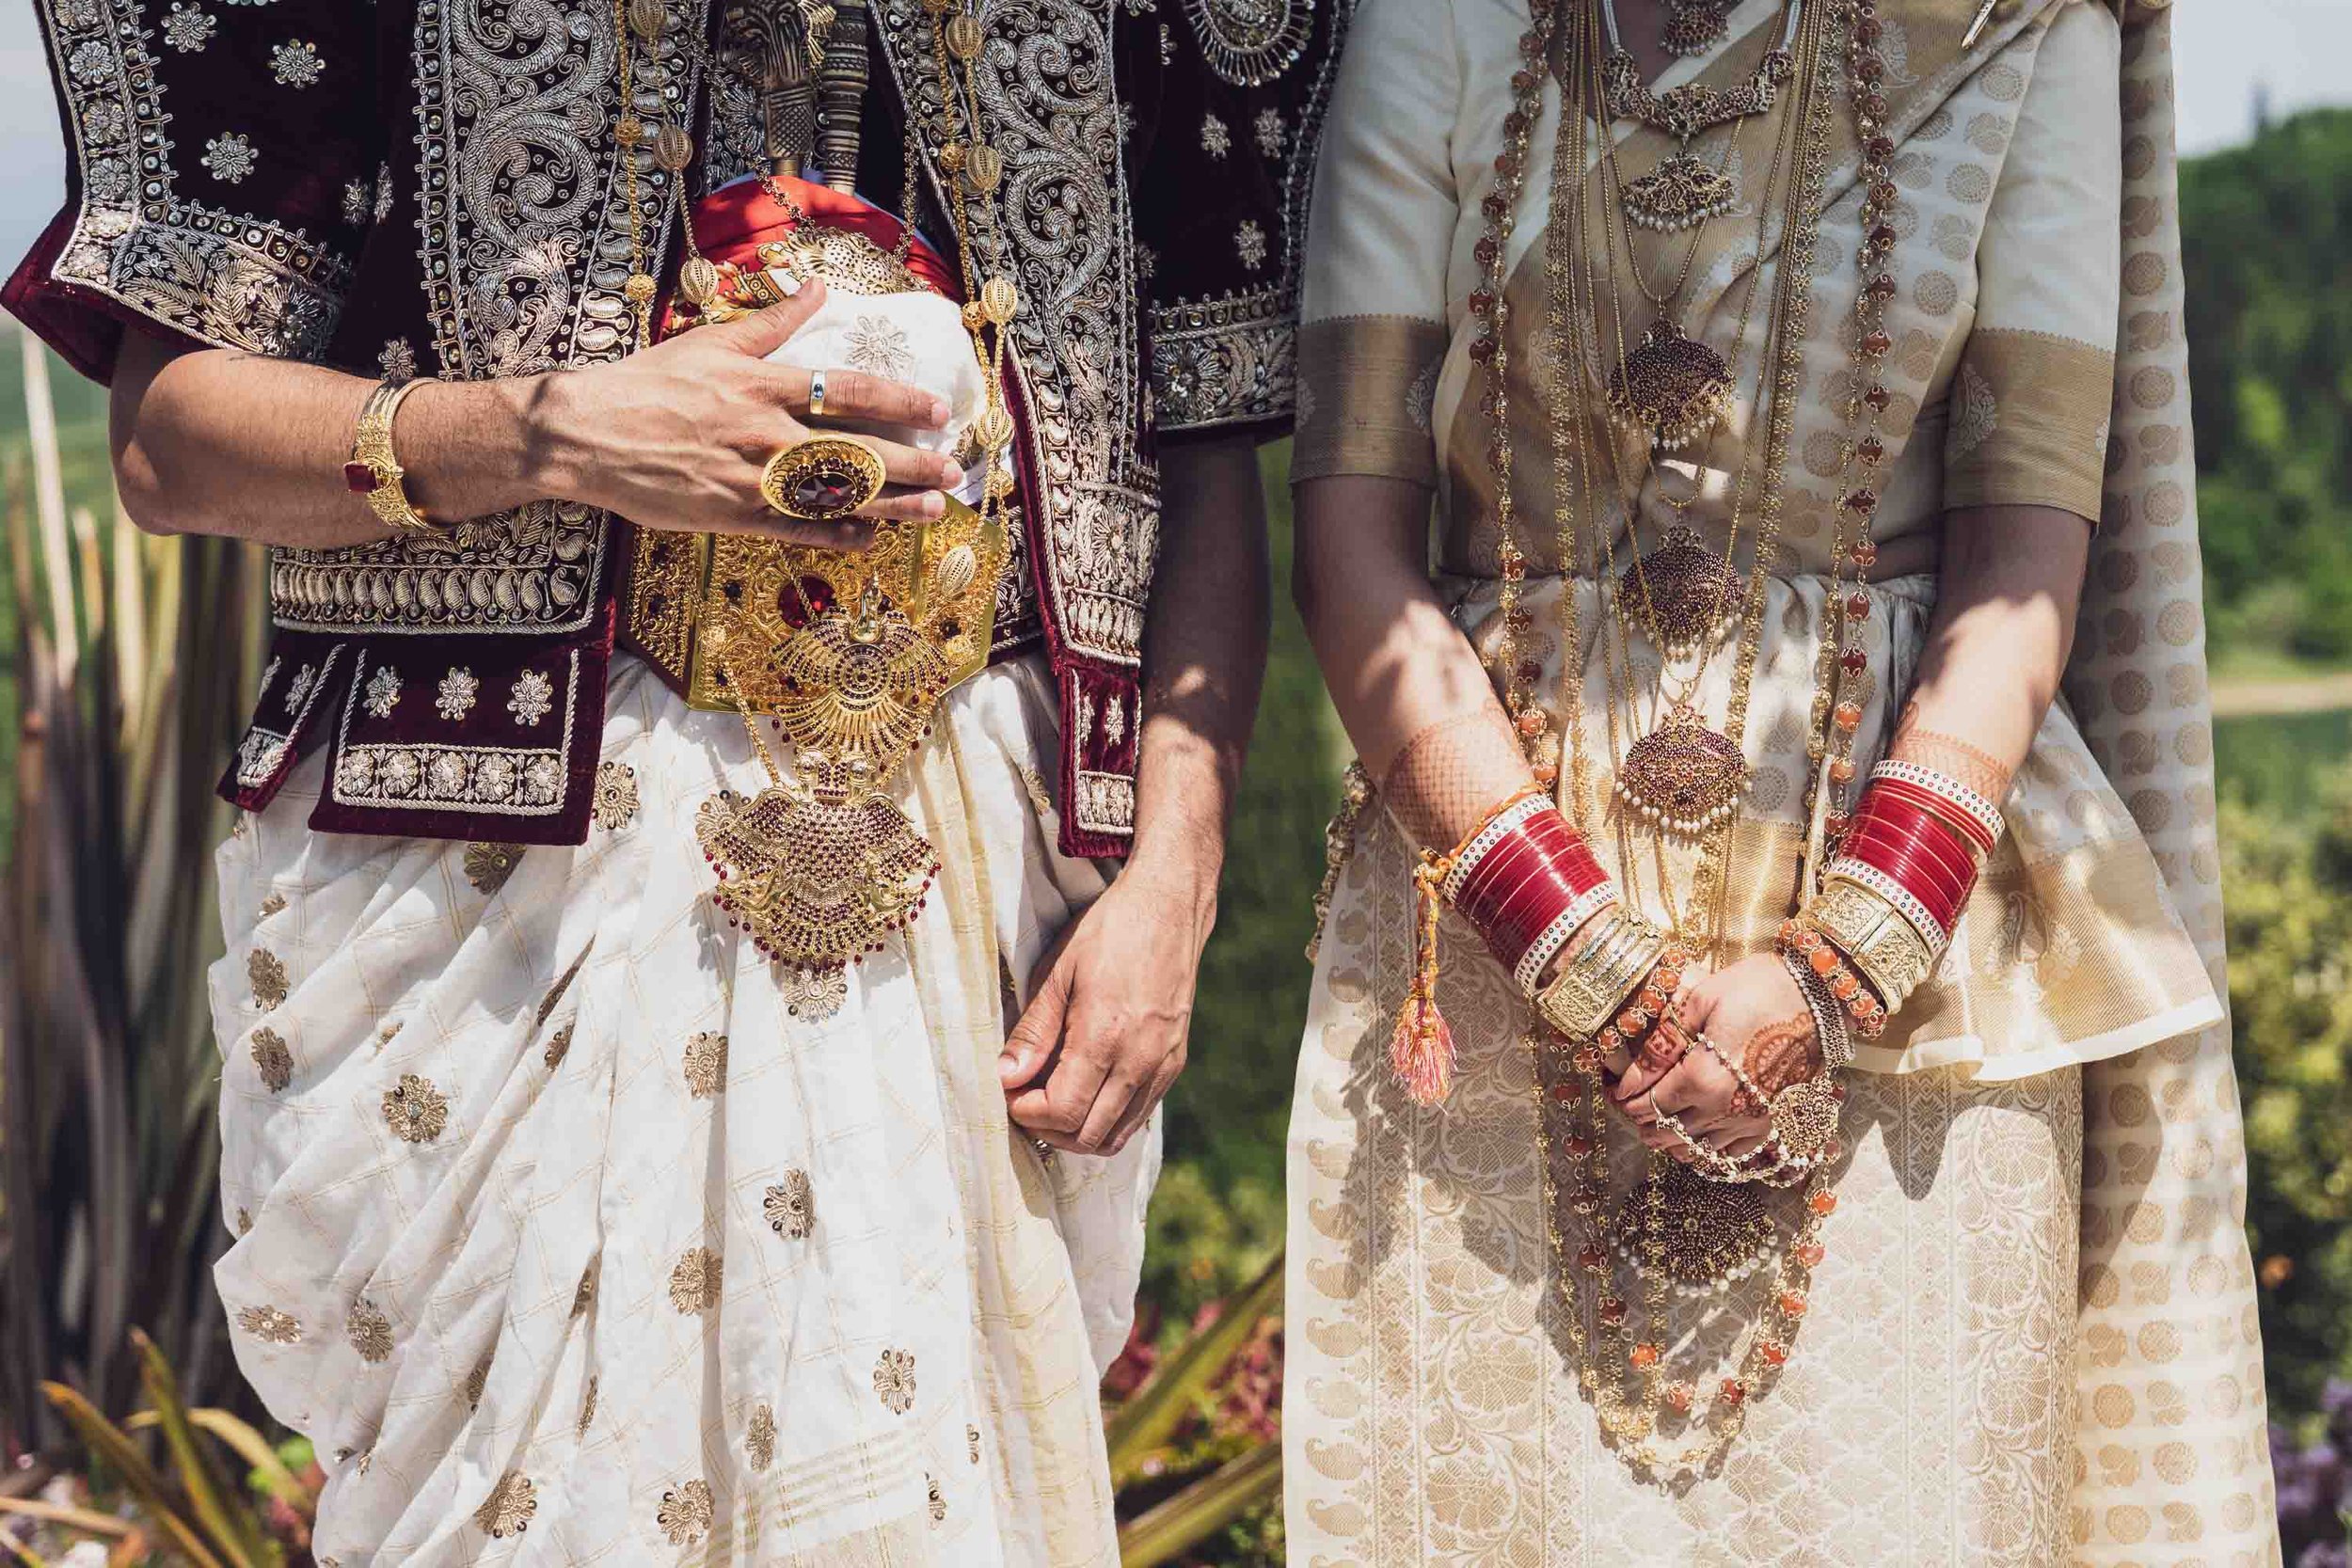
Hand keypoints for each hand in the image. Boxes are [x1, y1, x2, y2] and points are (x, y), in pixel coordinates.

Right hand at [521, 281, 961, 545]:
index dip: (900, 401)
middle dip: (911, 460)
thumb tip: (817, 286)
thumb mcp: (710, 343)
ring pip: (834, 495)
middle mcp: (763, 434)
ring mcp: (750, 479)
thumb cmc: (646, 384)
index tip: (938, 409)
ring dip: (889, 503)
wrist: (584, 433)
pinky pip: (795, 530)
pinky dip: (835, 535)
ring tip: (931, 508)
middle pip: (854, 450)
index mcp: (761, 386)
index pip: (847, 391)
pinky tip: (870, 539)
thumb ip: (771, 322)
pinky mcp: (731, 515)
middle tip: (952, 468)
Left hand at [998, 864, 1215, 1156]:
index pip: (1064, 1111)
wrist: (1168, 907)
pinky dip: (1106, 1119)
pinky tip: (1085, 1091)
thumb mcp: (1058, 971)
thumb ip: (1034, 1031)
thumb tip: (1006, 1077)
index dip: (1027, 1113)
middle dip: (1047, 1129)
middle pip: (1088, 1136)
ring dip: (1076, 1132)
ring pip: (1115, 1136)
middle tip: (1024, 1101)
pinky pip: (1137, 1116)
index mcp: (1106, 1036)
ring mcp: (1162, 1065)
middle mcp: (1140, 1060)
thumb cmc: (1109, 931)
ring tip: (1051, 1101)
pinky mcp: (1174, 1063)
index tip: (1008, 1092)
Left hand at [1613, 953, 1819, 1162]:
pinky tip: (1699, 1135)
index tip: (1614, 1092)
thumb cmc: (1758, 989)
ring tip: (1660, 1121)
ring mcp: (1753, 1121)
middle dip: (1644, 1122)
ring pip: (1698, 1151)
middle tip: (1632, 1107)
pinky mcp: (1775, 1123)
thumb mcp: (1700, 1002)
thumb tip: (1628, 1078)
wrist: (1820, 996)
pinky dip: (1709, 1150)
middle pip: (1668, 1133)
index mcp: (1702, 1078)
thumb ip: (1662, 1045)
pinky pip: (1733, 1154)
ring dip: (1672, 1139)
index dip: (1626, 1100)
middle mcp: (1726, 1110)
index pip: (1648, 1105)